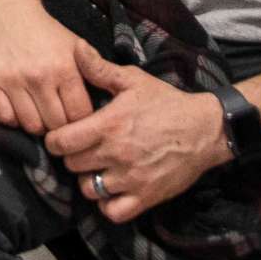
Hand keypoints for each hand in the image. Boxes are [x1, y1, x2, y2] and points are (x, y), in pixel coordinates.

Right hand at [0, 0, 95, 134]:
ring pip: (30, 125)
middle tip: (57, 118)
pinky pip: (4, 117)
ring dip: (37, 124)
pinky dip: (13, 119)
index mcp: (64, 68)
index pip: (79, 115)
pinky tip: (19, 108)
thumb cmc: (47, 33)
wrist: (10, 10)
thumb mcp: (77, 47)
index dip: (81, 120)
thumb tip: (108, 104)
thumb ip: (93, 73)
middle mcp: (38, 75)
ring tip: (39, 113)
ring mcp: (12, 78)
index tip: (75, 116)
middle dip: (59, 126)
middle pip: (55, 124)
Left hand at [43, 38, 228, 222]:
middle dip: (71, 157)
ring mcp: (132, 179)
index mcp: (109, 125)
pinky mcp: (147, 197)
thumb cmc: (166, 102)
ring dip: (88, 180)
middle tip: (81, 150)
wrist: (205, 129)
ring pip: (89, 190)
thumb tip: (76, 47)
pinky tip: (111, 189)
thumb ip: (99, 68)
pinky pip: (114, 212)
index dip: (54, 140)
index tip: (60, 137)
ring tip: (96, 168)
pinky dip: (108, 204)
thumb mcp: (132, 80)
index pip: (61, 142)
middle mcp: (117, 154)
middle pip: (72, 166)